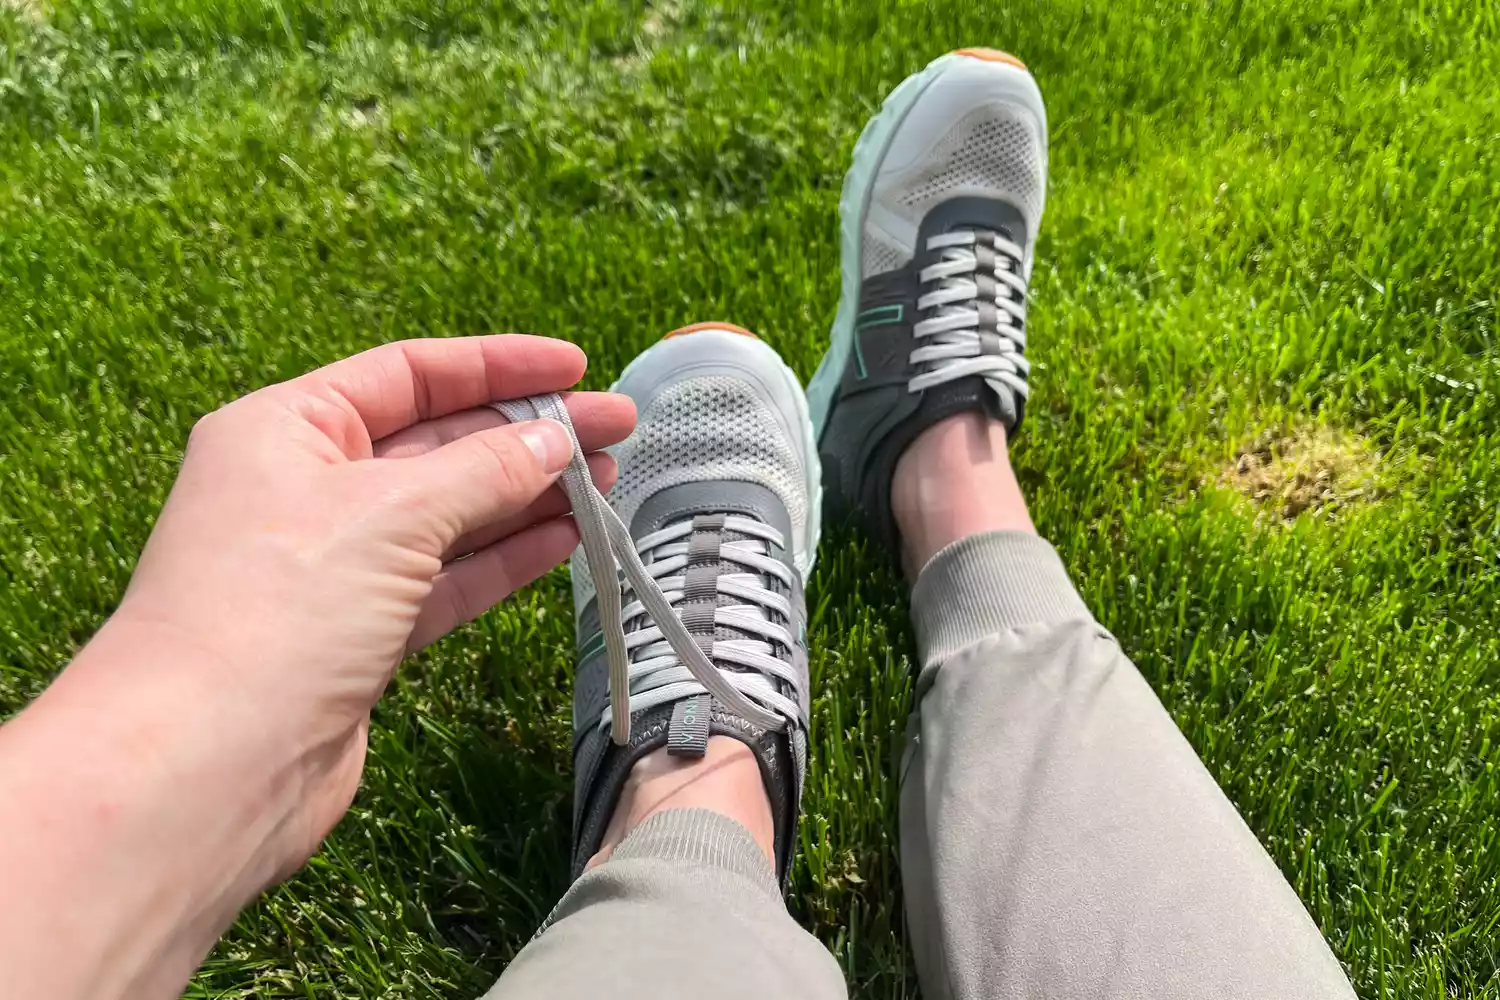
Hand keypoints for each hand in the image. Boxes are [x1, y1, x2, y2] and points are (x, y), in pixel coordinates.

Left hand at [121, 334, 632, 856]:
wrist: (207, 766)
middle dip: (527, 433)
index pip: (409, 373)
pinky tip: (566, 539)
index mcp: (286, 429)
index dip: (497, 365)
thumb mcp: (389, 513)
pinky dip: (506, 558)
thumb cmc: (275, 612)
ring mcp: (334, 566)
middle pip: (438, 442)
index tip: (576, 366)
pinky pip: (447, 579)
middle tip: (617, 428)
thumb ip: (483, 471)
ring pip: (450, 514)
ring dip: (528, 496)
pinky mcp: (361, 635)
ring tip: (608, 481)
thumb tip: (552, 443)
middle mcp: (305, 488)